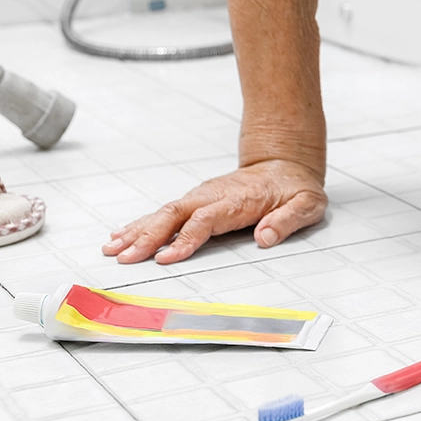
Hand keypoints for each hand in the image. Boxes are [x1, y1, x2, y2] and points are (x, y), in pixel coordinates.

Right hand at [101, 159, 327, 264]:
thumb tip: (266, 237)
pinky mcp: (196, 201)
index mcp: (238, 200)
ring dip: (138, 230)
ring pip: (164, 213)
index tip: (166, 257)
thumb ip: (288, 220)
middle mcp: (213, 196)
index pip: (205, 220)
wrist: (285, 163)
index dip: (185, 239)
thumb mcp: (307, 204)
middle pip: (175, 215)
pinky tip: (122, 235)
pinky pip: (165, 213)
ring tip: (112, 248)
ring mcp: (202, 197)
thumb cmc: (295, 188)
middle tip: (125, 256)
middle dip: (148, 236)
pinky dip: (142, 224)